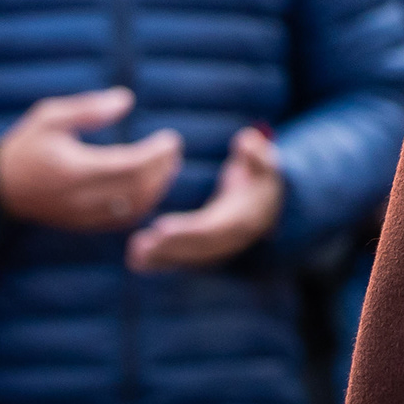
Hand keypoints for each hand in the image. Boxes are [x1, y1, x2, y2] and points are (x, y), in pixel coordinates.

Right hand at [0, 85, 184, 233]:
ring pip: (133, 209)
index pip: (129, 167)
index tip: (171, 138)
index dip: (156, 155)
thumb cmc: (26, 146)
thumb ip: (89, 109)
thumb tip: (126, 100)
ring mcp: (83, 217)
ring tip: (169, 165)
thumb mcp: (50, 116)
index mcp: (75, 170)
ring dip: (157, 189)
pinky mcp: (82, 226)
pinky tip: (150, 186)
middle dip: (163, 170)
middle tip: (175, 149)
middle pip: (137, 191)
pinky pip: (121, 220)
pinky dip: (142, 204)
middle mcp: (82, 199)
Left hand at [127, 127, 282, 272]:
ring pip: (189, 257)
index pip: (212, 229)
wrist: (270, 201)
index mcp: (244, 219)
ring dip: (161, 258)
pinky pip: (184, 257)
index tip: (160, 228)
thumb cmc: (262, 174)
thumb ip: (256, 153)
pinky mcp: (207, 248)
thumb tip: (245, 141)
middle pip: (195, 248)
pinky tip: (137, 262)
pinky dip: (162, 261)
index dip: (187, 231)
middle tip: (137, 247)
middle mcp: (230, 238)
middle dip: (168, 249)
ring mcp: (219, 246)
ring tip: (133, 256)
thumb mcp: (265, 160)